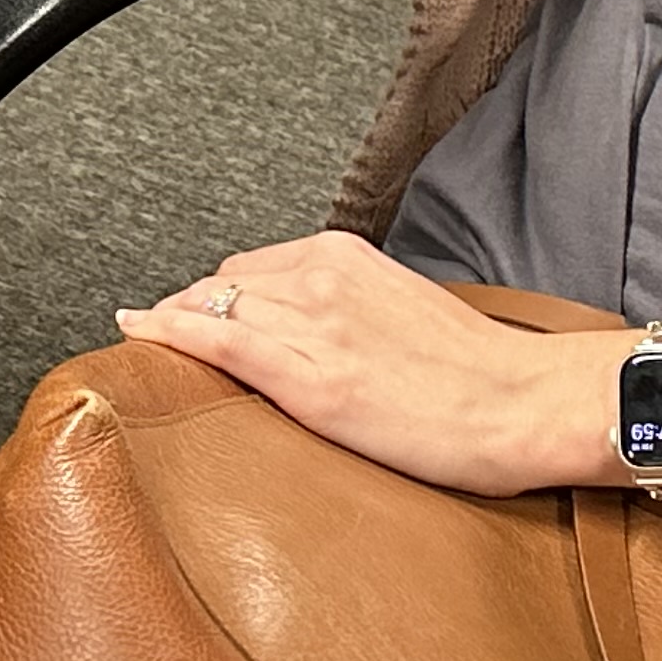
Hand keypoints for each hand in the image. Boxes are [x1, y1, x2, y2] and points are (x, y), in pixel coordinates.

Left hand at [116, 232, 637, 497]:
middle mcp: (321, 276)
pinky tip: (136, 334)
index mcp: (346, 257)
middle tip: (170, 343)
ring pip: (209, 309)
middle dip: (192, 312)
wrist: (525, 403)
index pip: (252, 268)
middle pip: (222, 286)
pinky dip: (165, 334)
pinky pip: (214, 343)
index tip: (198, 318)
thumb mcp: (405, 315)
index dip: (217, 299)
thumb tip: (322, 339)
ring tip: (147, 348)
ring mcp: (311, 324)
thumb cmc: (481, 373)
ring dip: (172, 327)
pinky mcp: (308, 376)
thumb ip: (352, 313)